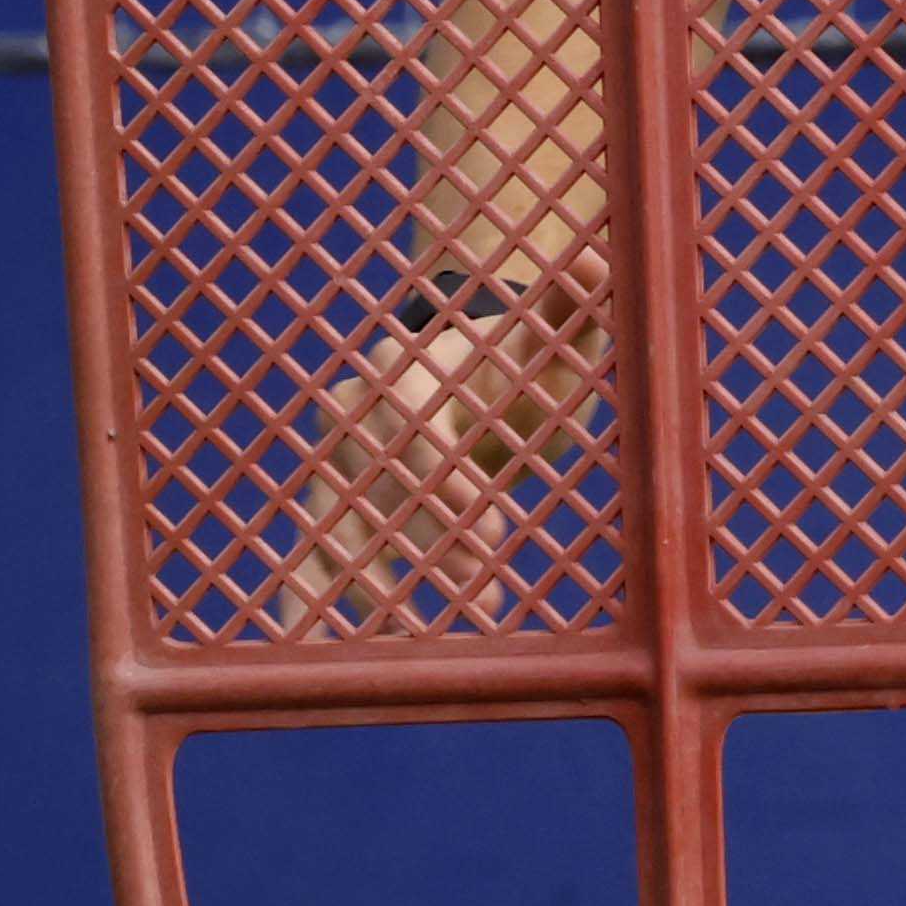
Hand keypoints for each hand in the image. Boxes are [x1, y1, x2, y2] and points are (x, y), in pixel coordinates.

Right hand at [275, 299, 591, 630]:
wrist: (462, 368)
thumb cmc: (514, 355)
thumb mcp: (548, 333)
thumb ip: (570, 300)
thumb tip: (595, 258)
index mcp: (410, 373)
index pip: (413, 423)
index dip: (440, 470)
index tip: (483, 518)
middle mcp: (358, 418)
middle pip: (369, 483)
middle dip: (409, 539)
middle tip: (458, 590)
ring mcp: (338, 461)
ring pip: (329, 524)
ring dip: (348, 581)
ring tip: (374, 639)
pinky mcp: (334, 502)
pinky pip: (314, 551)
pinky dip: (311, 595)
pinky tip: (316, 647)